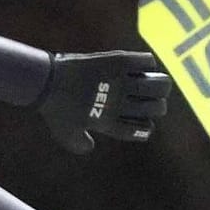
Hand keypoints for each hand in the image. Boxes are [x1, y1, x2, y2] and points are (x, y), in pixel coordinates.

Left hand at [35, 50, 171, 153]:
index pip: (141, 129)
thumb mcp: (65, 135)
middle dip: (159, 106)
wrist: (47, 81)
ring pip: (157, 84)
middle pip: (155, 107)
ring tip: (160, 84)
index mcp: (109, 122)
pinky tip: (146, 66)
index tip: (146, 124)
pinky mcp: (117, 61)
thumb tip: (91, 147)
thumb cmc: (55, 110)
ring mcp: (119, 82)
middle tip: (157, 102)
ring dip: (162, 85)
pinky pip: (146, 62)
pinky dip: (149, 64)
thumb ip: (79, 145)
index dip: (147, 128)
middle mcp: (118, 103)